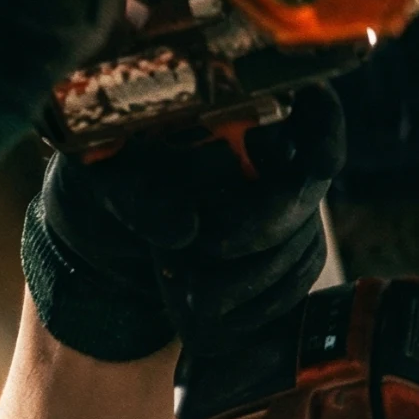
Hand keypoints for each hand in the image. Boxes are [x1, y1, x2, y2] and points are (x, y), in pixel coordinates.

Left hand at [25, 84, 345, 360]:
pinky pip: (294, 277)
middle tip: (206, 249)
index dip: (323, 129)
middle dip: (262, 226)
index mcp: (225, 107)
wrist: (96, 237)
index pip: (304, 102)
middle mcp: (267, 148)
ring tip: (190, 297)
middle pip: (305, 185)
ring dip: (252, 275)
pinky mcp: (280, 250)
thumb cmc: (95, 182)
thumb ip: (131, 194)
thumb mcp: (96, 179)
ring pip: (301, 238)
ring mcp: (281, 201)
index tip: (317, 163)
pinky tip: (217, 316)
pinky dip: (259, 301)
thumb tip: (185, 230)